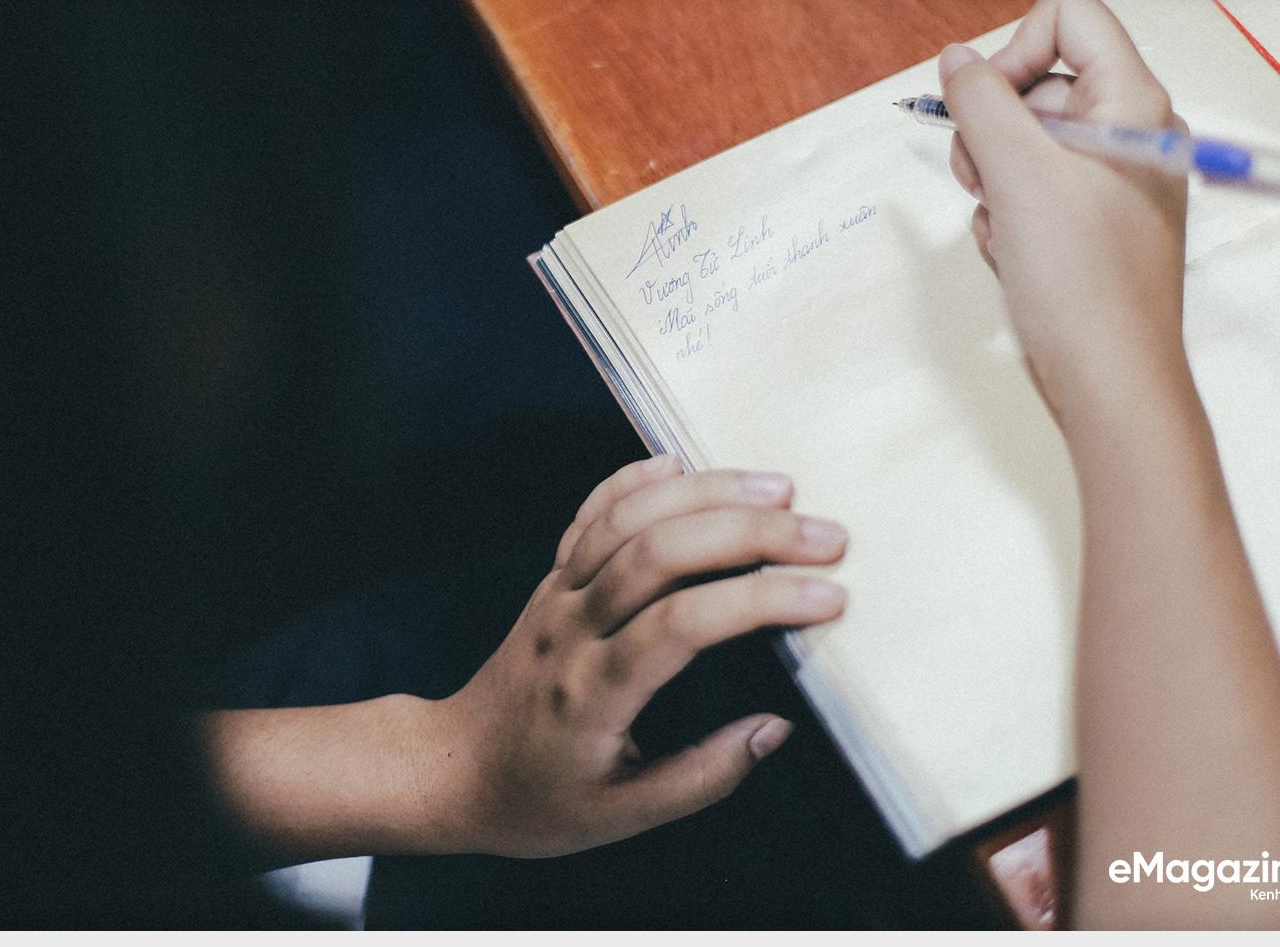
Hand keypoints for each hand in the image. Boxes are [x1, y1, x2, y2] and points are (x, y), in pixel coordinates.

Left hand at [428, 455, 848, 857]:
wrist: (452, 769)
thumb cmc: (536, 800)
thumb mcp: (624, 815)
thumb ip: (705, 775)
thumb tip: (776, 729)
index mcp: (592, 691)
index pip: (683, 624)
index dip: (759, 603)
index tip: (827, 599)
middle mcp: (571, 628)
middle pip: (660, 553)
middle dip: (751, 533)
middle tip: (827, 538)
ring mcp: (556, 595)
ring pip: (627, 519)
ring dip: (706, 492)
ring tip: (779, 490)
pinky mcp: (550, 580)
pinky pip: (589, 516)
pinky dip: (632, 481)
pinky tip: (676, 463)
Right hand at [940, 0, 1189, 426]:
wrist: (1109, 377)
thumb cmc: (1084, 286)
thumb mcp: (1018, 176)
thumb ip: (981, 103)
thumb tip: (956, 62)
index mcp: (1132, 101)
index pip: (1066, 15)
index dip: (1012, 51)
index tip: (990, 109)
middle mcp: (1128, 128)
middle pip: (1035, 77)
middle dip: (993, 128)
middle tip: (990, 180)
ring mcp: (1109, 175)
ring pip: (1023, 138)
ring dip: (995, 179)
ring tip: (1008, 226)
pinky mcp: (1088, 217)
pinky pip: (1028, 186)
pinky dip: (1007, 214)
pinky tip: (1017, 252)